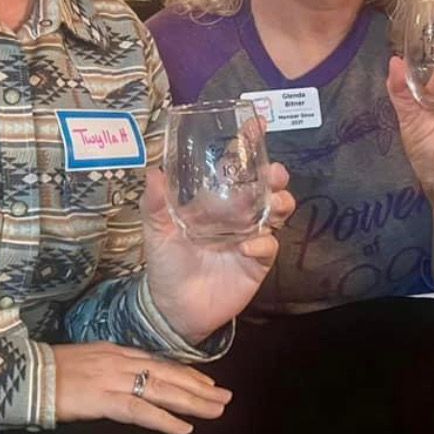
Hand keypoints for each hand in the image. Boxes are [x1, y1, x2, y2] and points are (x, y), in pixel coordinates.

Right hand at [53, 342, 230, 433]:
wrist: (27, 373)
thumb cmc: (51, 370)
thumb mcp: (87, 360)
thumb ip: (109, 366)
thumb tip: (129, 378)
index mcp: (115, 350)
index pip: (159, 362)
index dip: (185, 373)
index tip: (206, 382)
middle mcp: (120, 360)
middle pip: (168, 374)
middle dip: (199, 386)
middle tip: (224, 397)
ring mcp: (114, 378)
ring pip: (162, 390)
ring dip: (192, 402)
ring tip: (215, 410)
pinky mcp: (104, 399)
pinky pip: (141, 411)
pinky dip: (164, 420)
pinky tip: (183, 429)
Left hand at [141, 163, 294, 345]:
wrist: (174, 308)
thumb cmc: (166, 264)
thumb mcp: (156, 231)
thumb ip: (155, 203)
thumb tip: (152, 171)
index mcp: (214, 202)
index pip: (235, 168)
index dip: (248, 146)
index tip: (258, 125)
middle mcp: (236, 215)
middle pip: (265, 188)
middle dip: (275, 175)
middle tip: (275, 172)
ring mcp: (250, 237)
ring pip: (276, 212)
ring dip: (280, 202)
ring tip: (274, 201)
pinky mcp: (257, 262)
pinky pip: (268, 247)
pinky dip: (262, 242)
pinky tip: (247, 245)